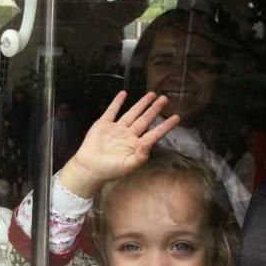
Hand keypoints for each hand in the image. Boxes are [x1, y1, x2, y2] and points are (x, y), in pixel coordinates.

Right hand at [59, 91, 179, 197]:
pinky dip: (117, 102)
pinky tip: (123, 94)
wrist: (89, 168)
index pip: (154, 133)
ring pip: (132, 113)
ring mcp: (116, 129)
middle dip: (155, 109)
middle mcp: (128, 135)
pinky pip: (112, 111)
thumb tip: (149, 144)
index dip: (165, 126)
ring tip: (152, 94)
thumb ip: (140, 156)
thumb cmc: (109, 170)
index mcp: (136, 146)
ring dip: (141, 104)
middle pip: (145, 119)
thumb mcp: (128, 166)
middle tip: (165, 99)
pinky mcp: (103, 125)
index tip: (176, 117)